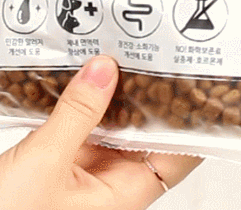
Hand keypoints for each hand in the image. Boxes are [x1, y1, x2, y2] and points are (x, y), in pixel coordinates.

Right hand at [0, 56, 201, 209]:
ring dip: (110, 92)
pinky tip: (73, 70)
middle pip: (144, 133)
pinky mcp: (55, 162)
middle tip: (153, 46)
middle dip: (149, 93)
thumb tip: (106, 69)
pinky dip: (77, 100)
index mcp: (123, 193)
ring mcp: (82, 172)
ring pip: (109, 125)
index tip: (196, 76)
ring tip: (116, 47)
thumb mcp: (45, 161)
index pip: (177, 154)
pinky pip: (77, 125)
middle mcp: (109, 183)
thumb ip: (77, 113)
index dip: (191, 119)